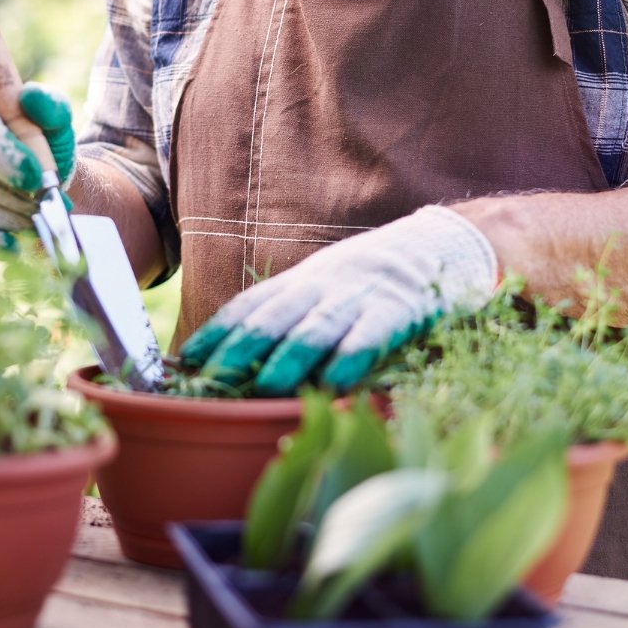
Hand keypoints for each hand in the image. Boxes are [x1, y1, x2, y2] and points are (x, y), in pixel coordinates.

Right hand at [0, 82, 74, 251]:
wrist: (37, 184)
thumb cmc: (44, 149)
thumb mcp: (55, 125)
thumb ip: (51, 108)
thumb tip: (32, 99)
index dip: (6, 158)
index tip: (38, 181)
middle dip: (15, 197)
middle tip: (48, 210)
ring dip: (7, 220)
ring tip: (40, 225)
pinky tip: (17, 246)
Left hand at [180, 205, 498, 395]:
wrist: (441, 243)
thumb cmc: (375, 279)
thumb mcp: (326, 287)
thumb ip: (292, 316)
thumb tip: (243, 358)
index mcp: (302, 282)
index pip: (251, 305)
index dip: (218, 332)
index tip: (187, 359)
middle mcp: (323, 286)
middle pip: (274, 316)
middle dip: (239, 347)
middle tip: (211, 378)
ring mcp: (360, 297)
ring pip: (317, 327)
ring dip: (289, 356)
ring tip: (266, 384)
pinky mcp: (400, 311)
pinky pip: (372, 335)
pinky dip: (352, 356)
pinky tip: (335, 379)